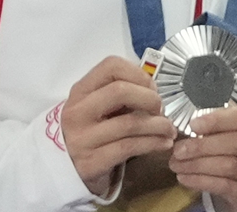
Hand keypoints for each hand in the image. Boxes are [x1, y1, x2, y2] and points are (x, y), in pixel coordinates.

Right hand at [61, 56, 176, 195]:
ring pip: (130, 123)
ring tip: (170, 130)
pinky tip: (164, 143)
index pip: (111, 66)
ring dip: (159, 125)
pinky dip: (154, 143)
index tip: (152, 89)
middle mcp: (77, 112)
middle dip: (150, 99)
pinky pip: (129, 147)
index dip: (139, 74)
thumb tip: (155, 92)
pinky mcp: (90, 162)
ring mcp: (81, 139)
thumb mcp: (99, 107)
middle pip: (120, 91)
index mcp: (80, 91)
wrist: (66, 170)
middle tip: (160, 110)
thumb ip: (122, 94)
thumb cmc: (92, 131)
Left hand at [169, 105, 236, 211]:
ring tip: (177, 164)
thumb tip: (197, 122)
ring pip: (230, 166)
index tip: (193, 124)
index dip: (220, 120)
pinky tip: (186, 178)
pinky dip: (201, 181)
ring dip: (198, 164)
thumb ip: (228, 124)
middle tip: (179, 149)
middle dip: (204, 145)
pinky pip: (226, 186)